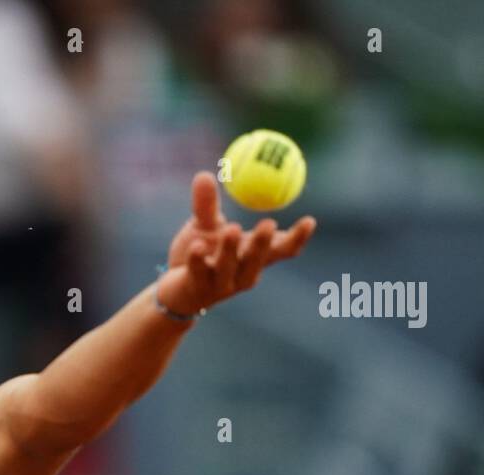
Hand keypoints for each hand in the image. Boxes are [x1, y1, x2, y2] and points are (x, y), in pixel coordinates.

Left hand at [156, 171, 315, 317]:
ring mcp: (221, 285)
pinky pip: (199, 272)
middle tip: (269, 223)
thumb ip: (207, 205)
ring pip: (230, 268)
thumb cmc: (200, 256)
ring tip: (233, 228)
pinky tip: (195, 246)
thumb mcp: (204, 227)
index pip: (281, 250)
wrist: (174, 292)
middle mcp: (243, 274)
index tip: (309, 221)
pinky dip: (198, 259)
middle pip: (259, 259)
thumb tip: (204, 174)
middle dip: (264, 242)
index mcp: (254, 257)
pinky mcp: (197, 289)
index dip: (297, 238)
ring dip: (231, 249)